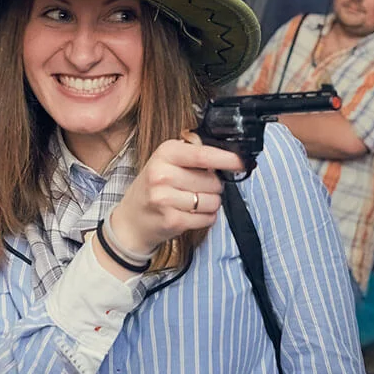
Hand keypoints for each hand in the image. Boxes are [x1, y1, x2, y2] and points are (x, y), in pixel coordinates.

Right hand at [107, 131, 244, 255]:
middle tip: (197, 187)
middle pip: (213, 180)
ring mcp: (165, 198)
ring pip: (213, 200)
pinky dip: (206, 217)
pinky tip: (191, 214)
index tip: (242, 162)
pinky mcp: (173, 220)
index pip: (203, 154)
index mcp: (165, 153)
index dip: (227, 159)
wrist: (131, 220)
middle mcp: (162, 174)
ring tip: (193, 202)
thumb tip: (228, 156)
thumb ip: (193, 155)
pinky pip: (207, 218)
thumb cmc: (154, 187)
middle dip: (214, 186)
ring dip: (211, 203)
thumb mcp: (166, 161)